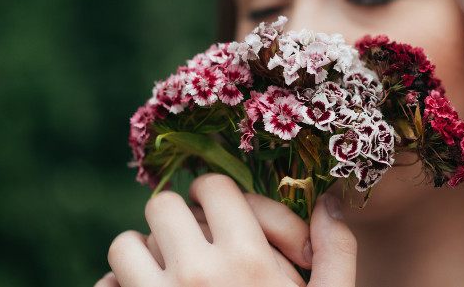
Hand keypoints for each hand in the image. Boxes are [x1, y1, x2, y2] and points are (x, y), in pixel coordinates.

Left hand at [96, 173, 355, 286]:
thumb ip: (337, 250)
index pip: (213, 187)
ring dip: (144, 254)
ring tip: (169, 276)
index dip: (216, 195)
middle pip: (162, 206)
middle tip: (196, 243)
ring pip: (126, 244)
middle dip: (178, 219)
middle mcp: (198, 276)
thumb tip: (330, 197)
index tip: (223, 215)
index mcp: (250, 262)